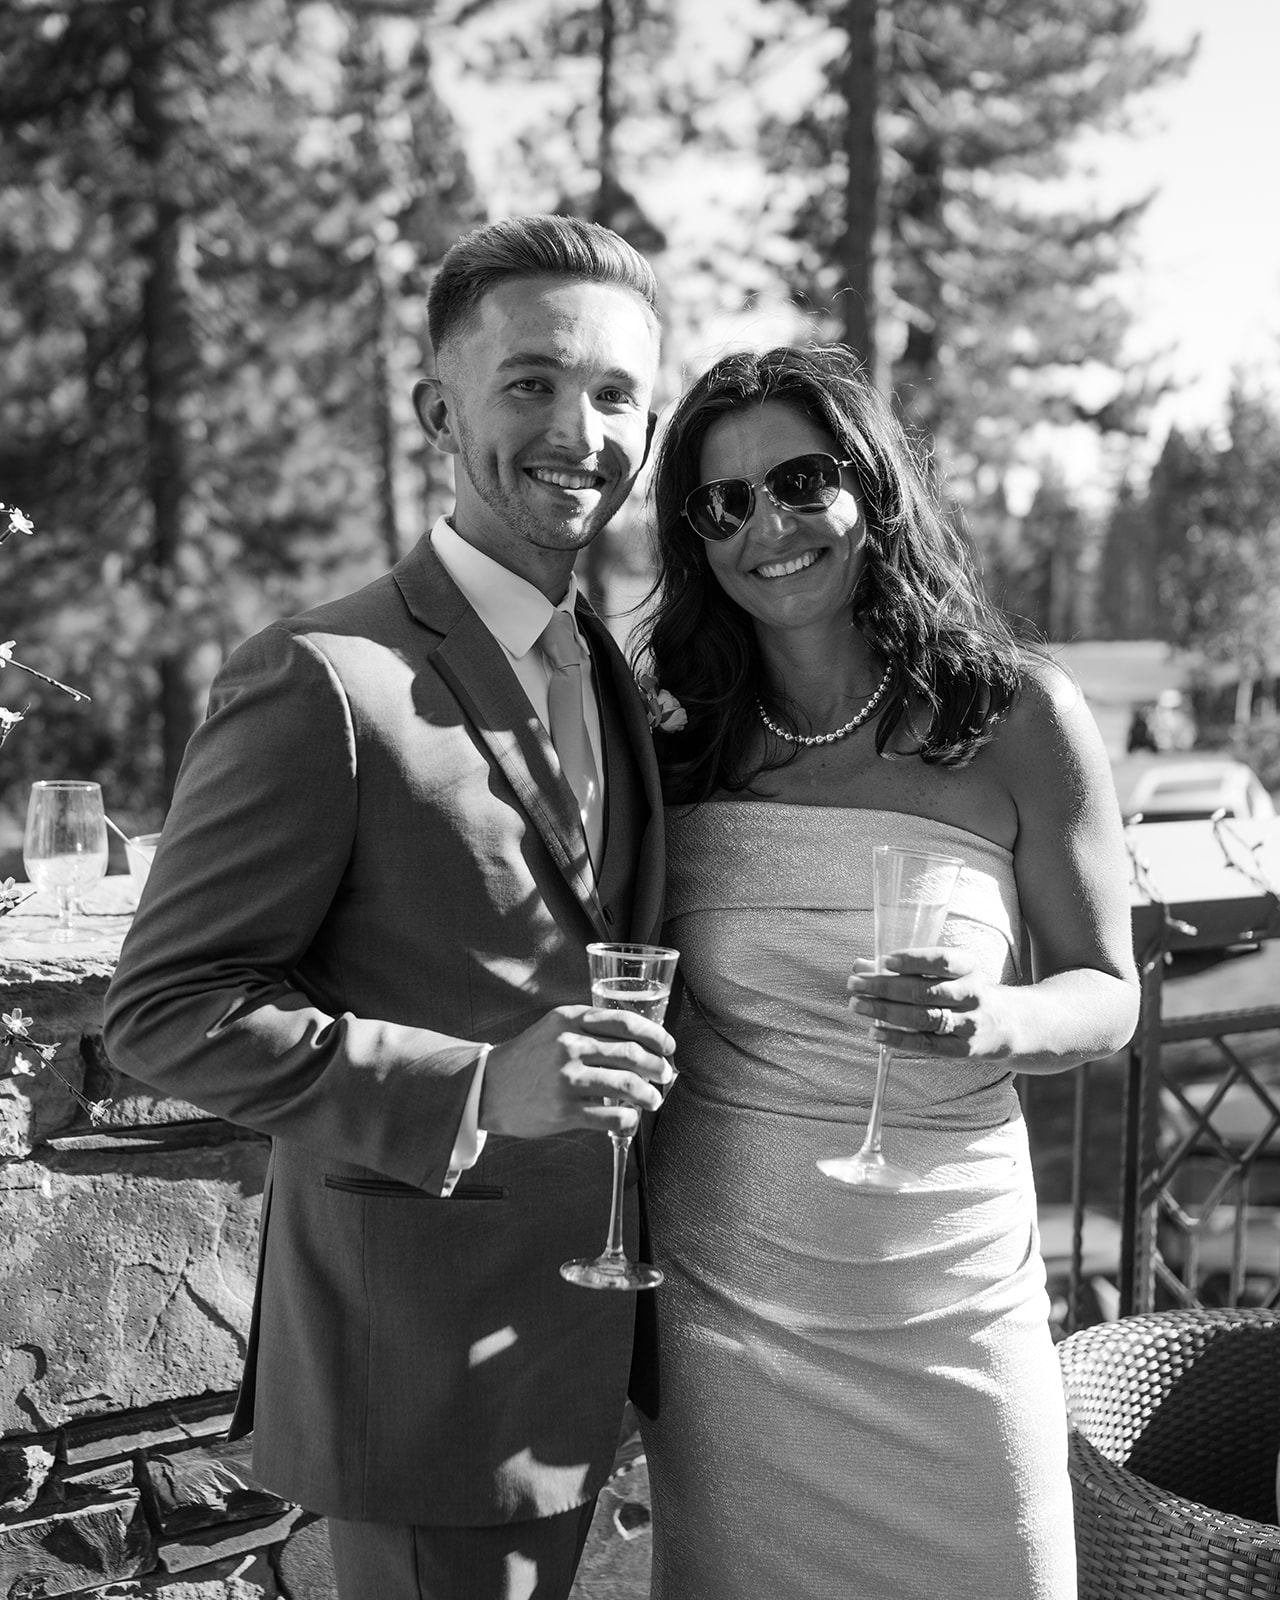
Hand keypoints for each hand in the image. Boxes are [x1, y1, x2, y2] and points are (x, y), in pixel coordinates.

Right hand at [479, 1004, 675, 1138]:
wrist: (487, 1088)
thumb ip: (588, 1029)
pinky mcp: (563, 1109)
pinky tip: (630, 1120)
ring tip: (653, 1100)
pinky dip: (628, 1119)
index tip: (668, 1046)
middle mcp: (569, 1045)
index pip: (625, 1022)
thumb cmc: (526, 1059)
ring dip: (649, 1094)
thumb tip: (635, 1042)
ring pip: (626, 1084)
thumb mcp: (553, 1029)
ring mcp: (566, 1078)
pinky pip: (610, 1116)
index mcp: (570, 1020)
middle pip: (631, 1053)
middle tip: (665, 1075)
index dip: (655, 1035)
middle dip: (657, 1067)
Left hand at [847, 949, 1010, 1059]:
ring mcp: (969, 1023)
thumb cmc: (960, 991)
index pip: (941, 961)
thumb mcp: (943, 973)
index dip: (912, 960)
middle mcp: (972, 994)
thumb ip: (903, 968)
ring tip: (857, 1005)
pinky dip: (897, 1038)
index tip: (884, 961)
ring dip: (885, 1011)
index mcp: (968, 967)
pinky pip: (926, 1044)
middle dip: (885, 987)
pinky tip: (875, 1032)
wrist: (1003, 1024)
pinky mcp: (962, 1049)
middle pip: (924, 991)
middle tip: (855, 984)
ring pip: (923, 1017)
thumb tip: (860, 966)